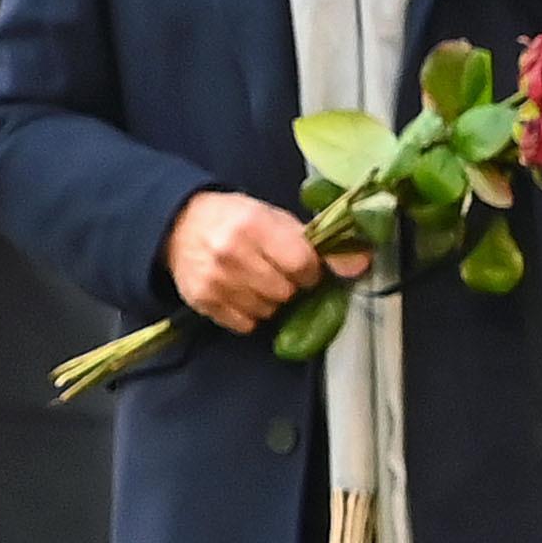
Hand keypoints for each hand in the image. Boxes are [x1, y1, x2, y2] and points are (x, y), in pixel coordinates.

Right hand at [165, 189, 322, 331]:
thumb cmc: (235, 219)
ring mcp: (215, 280)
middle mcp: (232, 253)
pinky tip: (242, 293)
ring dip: (270, 300)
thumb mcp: (274, 218)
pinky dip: (250, 313)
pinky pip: (246, 324)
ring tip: (257, 281)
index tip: (302, 266)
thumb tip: (361, 265)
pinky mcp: (203, 301)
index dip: (310, 270)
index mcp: (254, 225)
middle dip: (289, 285)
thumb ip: (315, 242)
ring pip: (268, 311)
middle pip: (286, 292)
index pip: (302, 265)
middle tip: (277, 272)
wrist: (179, 225)